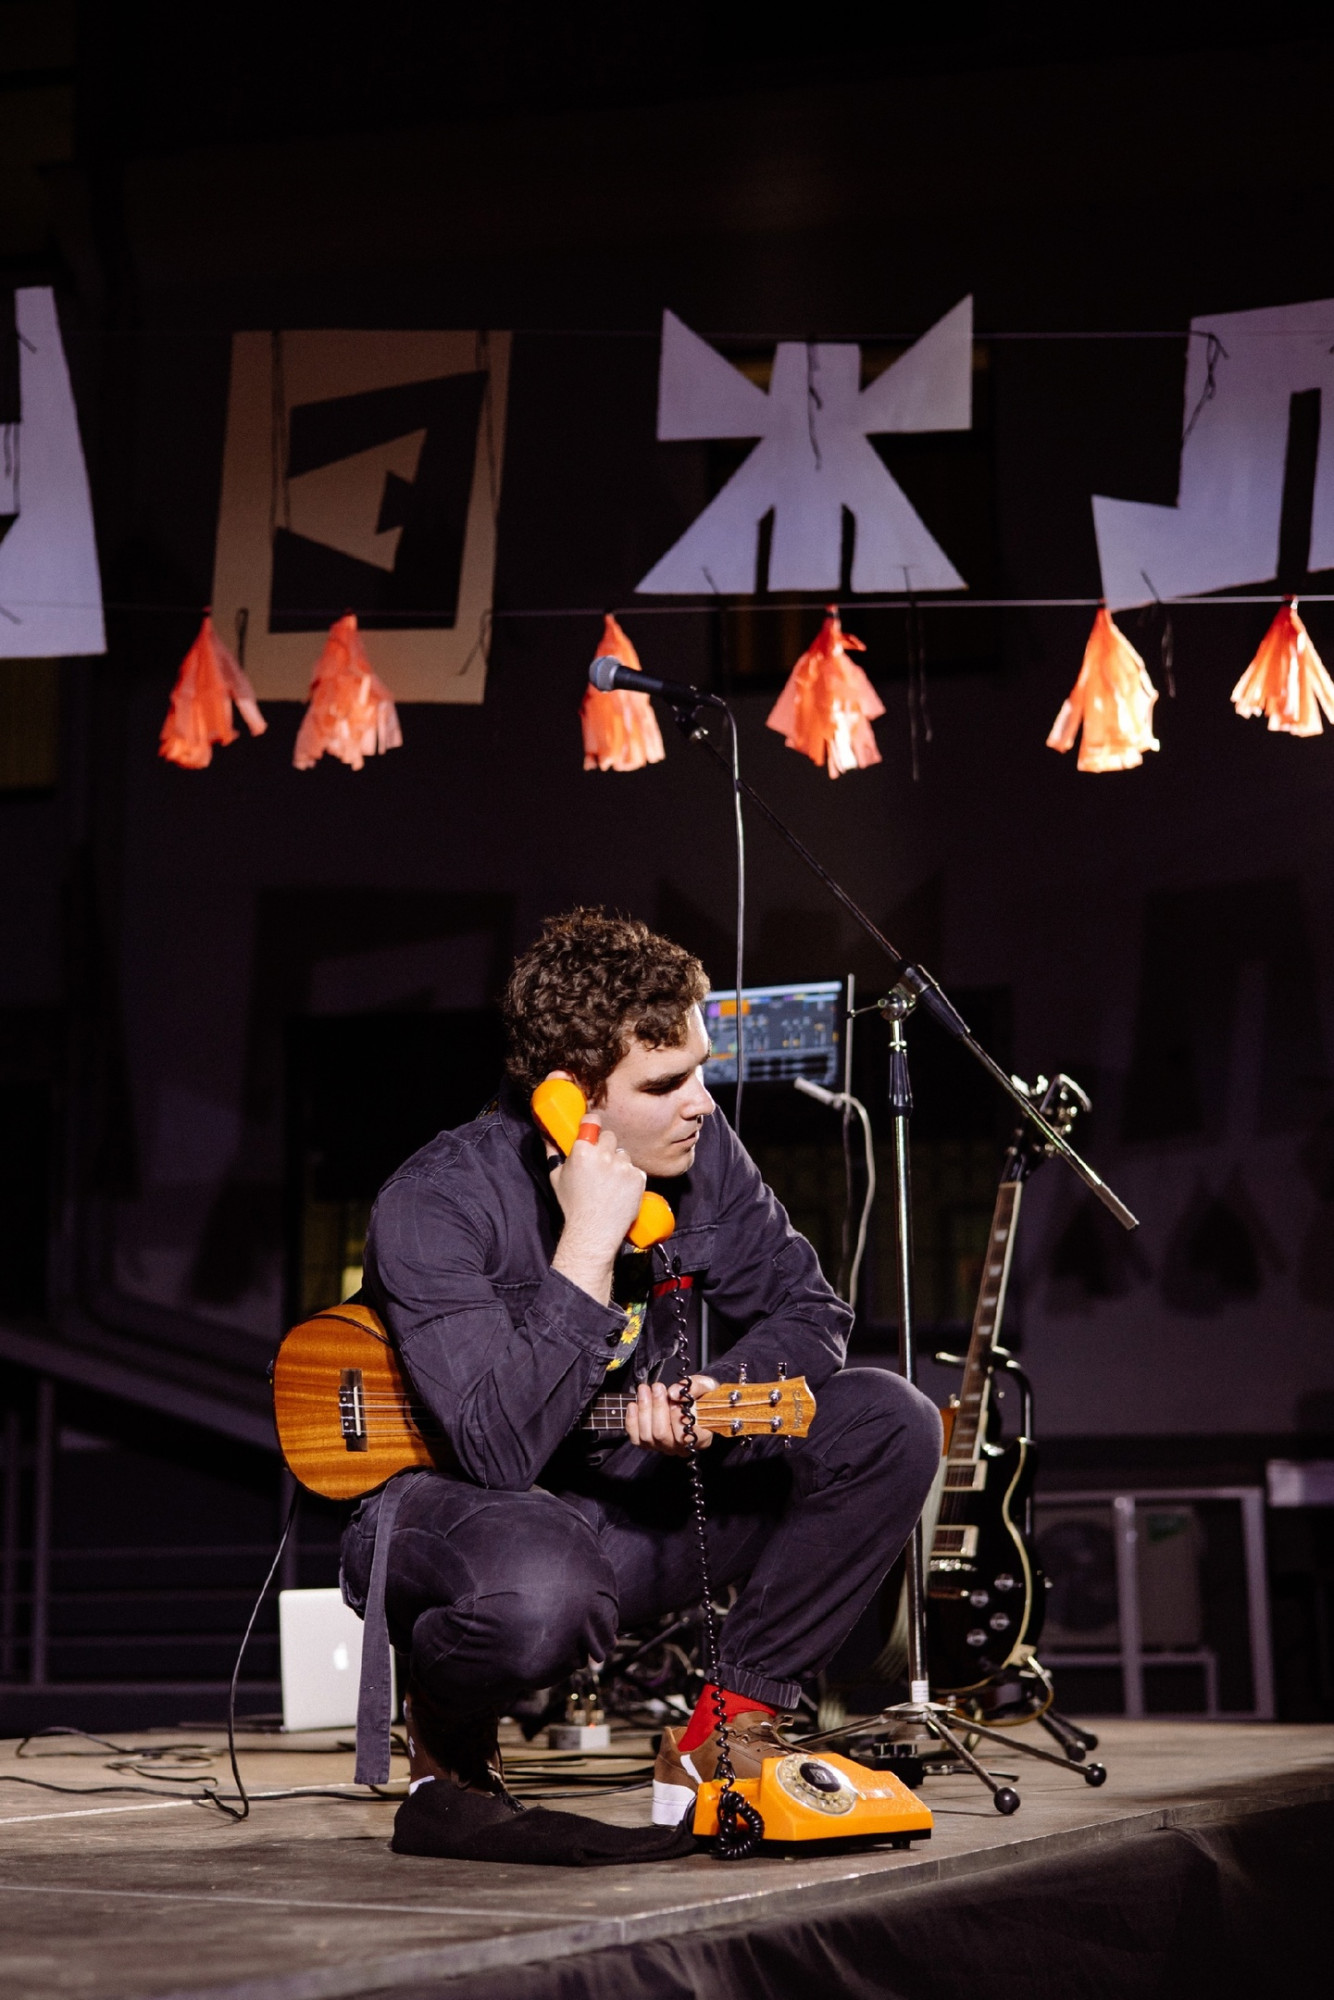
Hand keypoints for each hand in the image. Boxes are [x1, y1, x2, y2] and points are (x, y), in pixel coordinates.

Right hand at [550, 1114, 646, 1304]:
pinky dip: (629, 1177)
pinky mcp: (638, 1177)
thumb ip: (553, 1154)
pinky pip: (635, 1169)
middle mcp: (604, 1155)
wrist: (594, 1231)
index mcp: (582, 1151)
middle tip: (600, 1163)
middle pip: (610, 1137)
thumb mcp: (557, 1178)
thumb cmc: (573, 1206)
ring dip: (618, 1163)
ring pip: (623, 1154)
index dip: (593, 1123)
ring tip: (610, 1182)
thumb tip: (547, 1136)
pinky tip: (619, 1190)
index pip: (592, 1121)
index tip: (593, 1126)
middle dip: (605, 1147)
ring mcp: (623, 1166)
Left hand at [625, 1375, 716, 1455]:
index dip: (676, 1418)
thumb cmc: (703, 1397)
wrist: (697, 1402)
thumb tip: (674, 1393)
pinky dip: (631, 1421)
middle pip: (662, 1435)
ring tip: (644, 1390)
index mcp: (700, 1437)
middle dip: (656, 1408)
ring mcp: (664, 1447)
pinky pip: (636, 1438)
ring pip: (647, 1436)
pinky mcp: (649, 1444)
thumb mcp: (706, 1386)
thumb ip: (694, 1388)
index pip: (686, 1436)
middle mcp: (681, 1447)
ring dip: (643, 1410)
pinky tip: (633, 1405)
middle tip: (657, 1387)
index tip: (674, 1399)